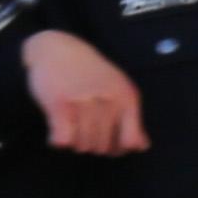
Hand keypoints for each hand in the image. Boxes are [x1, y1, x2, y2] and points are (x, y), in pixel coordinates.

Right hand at [21, 27, 146, 155]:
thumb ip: (131, 119)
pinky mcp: (59, 104)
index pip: (129, 141)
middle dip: (91, 145)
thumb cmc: (89, 73)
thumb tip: (142, 147)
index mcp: (127, 97)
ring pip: (82, 145)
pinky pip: (63, 140)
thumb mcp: (117, 90)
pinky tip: (56, 131)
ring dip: (75, 143)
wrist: (55, 48)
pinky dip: (57, 141)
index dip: (117, 149)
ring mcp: (83, 102)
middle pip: (102, 147)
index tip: (106, 142)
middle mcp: (108, 100)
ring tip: (70, 128)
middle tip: (81, 130)